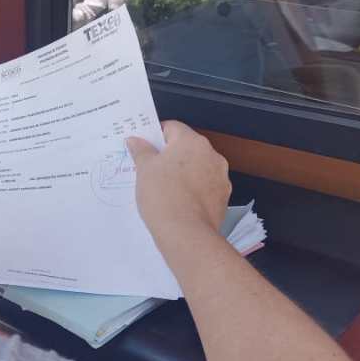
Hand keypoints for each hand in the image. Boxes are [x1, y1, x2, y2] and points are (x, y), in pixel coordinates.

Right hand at [125, 121, 230, 243]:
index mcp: (191, 142)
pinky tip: (178, 201)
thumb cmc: (164, 197)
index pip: (172, 127)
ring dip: (183, 173)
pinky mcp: (223, 196)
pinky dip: (193, 189)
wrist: (185, 233)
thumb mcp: (144, 170)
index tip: (145, 147)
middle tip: (150, 169)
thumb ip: (141, 151)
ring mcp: (220, 176)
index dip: (156, 135)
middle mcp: (211, 155)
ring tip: (164, 188)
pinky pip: (205, 186)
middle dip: (170, 156)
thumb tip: (136, 141)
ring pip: (197, 167)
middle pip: (186, 147)